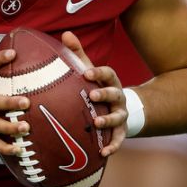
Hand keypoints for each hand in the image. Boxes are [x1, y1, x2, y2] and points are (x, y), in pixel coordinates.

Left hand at [60, 31, 128, 156]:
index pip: (108, 73)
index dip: (98, 73)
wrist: (119, 109)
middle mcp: (118, 97)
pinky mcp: (121, 132)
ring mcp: (121, 115)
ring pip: (118, 117)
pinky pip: (119, 140)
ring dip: (108, 120)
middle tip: (92, 95)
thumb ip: (78, 54)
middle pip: (114, 94)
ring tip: (96, 123)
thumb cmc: (97, 87)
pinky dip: (113, 146)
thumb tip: (65, 33)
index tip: (86, 73)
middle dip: (104, 94)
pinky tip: (103, 153)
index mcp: (110, 81)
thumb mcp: (89, 71)